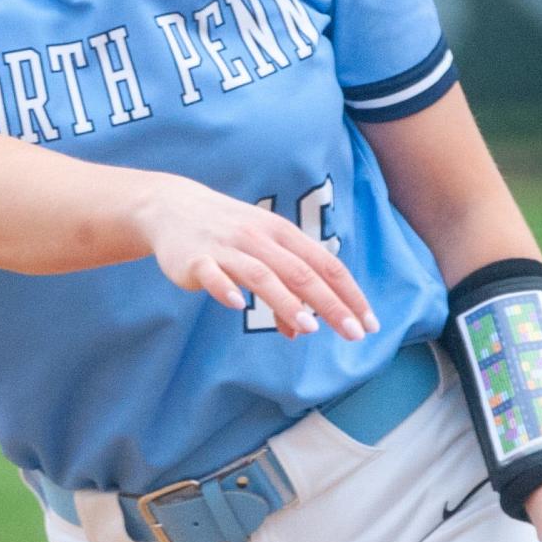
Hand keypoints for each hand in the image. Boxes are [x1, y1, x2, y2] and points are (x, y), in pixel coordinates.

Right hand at [136, 173, 378, 341]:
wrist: (173, 207)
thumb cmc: (228, 234)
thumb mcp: (261, 255)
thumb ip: (283, 292)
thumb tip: (299, 331)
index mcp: (282, 234)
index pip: (325, 265)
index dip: (349, 294)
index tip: (368, 323)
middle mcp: (259, 238)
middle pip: (301, 272)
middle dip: (330, 304)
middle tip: (353, 333)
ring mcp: (227, 247)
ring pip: (262, 274)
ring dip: (286, 301)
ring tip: (308, 327)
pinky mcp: (196, 258)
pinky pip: (213, 273)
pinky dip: (224, 288)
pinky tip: (235, 305)